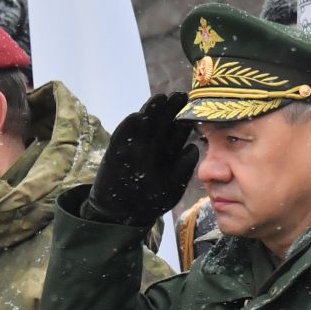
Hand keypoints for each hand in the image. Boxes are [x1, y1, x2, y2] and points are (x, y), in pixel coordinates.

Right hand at [85, 91, 197, 226]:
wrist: (122, 214)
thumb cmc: (150, 202)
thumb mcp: (172, 189)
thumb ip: (183, 170)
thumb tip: (193, 148)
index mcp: (167, 152)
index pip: (177, 132)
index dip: (185, 119)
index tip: (194, 108)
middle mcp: (151, 146)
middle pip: (161, 123)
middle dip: (169, 108)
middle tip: (179, 95)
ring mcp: (132, 147)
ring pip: (143, 125)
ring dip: (151, 111)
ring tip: (160, 99)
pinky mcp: (116, 152)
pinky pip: (122, 138)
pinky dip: (129, 128)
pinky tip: (137, 118)